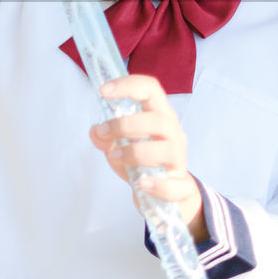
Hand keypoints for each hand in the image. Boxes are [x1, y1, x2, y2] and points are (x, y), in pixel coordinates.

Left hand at [88, 75, 207, 242]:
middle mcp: (172, 133)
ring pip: (167, 149)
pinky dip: (158, 185)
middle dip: (126, 124)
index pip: (150, 90)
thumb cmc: (143, 162)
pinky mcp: (182, 186)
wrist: (166, 193)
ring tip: (114, 156)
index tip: (103, 90)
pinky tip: (142, 183)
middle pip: (159, 120)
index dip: (128, 85)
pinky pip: (175, 185)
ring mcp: (179, 159)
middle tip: (103, 131)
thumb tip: (95, 131)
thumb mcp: (119, 147)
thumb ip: (106, 138)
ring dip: (136, 151)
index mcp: (159, 115)